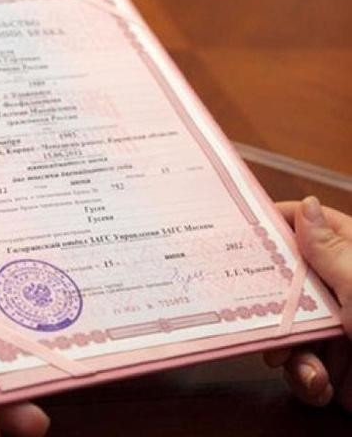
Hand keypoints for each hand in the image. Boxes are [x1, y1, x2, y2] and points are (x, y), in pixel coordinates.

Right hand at [263, 197, 351, 409]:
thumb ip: (330, 250)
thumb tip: (307, 206)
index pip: (318, 230)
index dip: (283, 225)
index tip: (247, 227)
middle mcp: (346, 294)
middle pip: (290, 283)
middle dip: (273, 303)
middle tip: (254, 308)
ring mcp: (339, 332)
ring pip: (289, 329)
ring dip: (293, 354)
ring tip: (308, 367)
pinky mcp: (336, 369)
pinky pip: (301, 368)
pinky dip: (307, 380)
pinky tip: (322, 384)